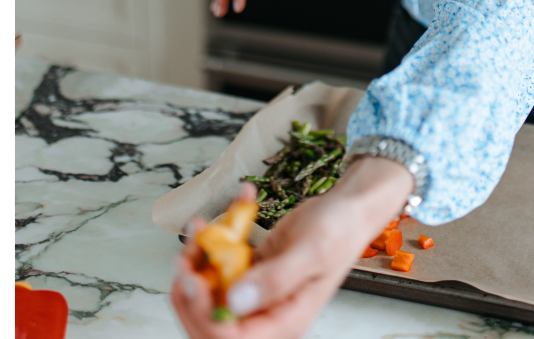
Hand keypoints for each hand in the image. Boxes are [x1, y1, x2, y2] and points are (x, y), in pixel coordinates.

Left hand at [170, 158, 414, 338]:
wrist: (347, 208)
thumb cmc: (339, 230)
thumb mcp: (311, 252)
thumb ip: (275, 280)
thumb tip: (236, 303)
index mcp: (284, 322)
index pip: (231, 338)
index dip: (205, 314)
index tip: (194, 279)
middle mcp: (265, 314)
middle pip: (209, 322)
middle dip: (189, 290)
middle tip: (187, 254)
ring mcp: (253, 294)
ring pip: (205, 293)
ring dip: (193, 262)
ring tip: (200, 228)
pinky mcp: (247, 273)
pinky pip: (214, 268)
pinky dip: (206, 244)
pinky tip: (212, 220)